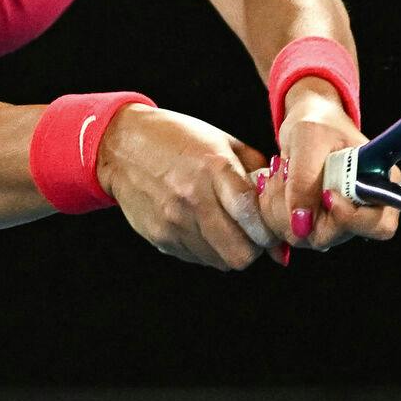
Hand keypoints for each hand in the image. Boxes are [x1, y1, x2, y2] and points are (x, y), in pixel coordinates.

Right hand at [95, 105, 277, 270]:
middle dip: (254, 248)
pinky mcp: (160, 237)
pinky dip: (207, 250)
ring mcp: (173, 221)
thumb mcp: (223, 143)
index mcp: (213, 168)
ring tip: (226, 227)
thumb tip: (280, 216)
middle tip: (252, 234)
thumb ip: (259, 176)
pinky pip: (197, 258)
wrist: (121, 147)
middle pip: (239, 253)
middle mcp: (192, 198)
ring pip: (220, 261)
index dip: (269, 230)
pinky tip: (202, 227)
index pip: (251, 215)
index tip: (272, 228)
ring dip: (230, 250)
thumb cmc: (178, 139)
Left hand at [262, 77, 400, 253]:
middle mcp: (362, 209)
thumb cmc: (317, 122)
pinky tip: (274, 183)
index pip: (379, 225)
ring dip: (281, 207)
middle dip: (300, 208)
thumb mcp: (309, 138)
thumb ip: (305, 179)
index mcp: (379, 184)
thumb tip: (301, 225)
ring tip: (280, 173)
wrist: (305, 122)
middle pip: (332, 236)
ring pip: (304, 237)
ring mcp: (336, 220)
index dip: (349, 218)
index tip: (326, 194)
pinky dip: (272, 208)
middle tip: (286, 173)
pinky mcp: (313, 222)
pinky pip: (288, 231)